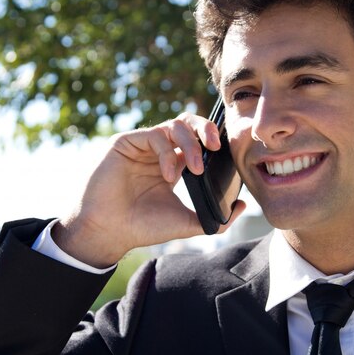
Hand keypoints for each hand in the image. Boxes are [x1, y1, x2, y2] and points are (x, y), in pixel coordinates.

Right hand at [52, 113, 245, 267]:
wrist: (110, 232)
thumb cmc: (143, 227)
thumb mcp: (187, 223)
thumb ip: (216, 219)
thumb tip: (243, 207)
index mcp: (172, 164)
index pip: (197, 139)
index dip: (212, 140)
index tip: (226, 154)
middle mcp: (158, 151)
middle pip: (188, 122)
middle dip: (206, 128)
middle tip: (216, 145)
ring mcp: (142, 145)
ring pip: (174, 125)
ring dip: (191, 144)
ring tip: (195, 169)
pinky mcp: (126, 142)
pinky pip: (155, 135)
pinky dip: (167, 153)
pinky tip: (168, 175)